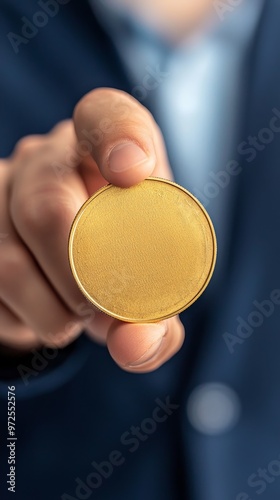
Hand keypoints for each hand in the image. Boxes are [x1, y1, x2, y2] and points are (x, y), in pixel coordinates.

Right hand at [0, 88, 184, 371]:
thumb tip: (135, 346)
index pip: (105, 117)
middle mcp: (42, 162)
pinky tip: (44, 311)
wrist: (66, 263)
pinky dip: (27, 320)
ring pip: (11, 263)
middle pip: (47, 207)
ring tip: (77, 319)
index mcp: (100, 150)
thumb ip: (156, 313)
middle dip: (82, 279)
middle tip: (105, 311)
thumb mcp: (150, 274)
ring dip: (54, 314)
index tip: (132, 171)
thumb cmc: (119, 256)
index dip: (120, 138)